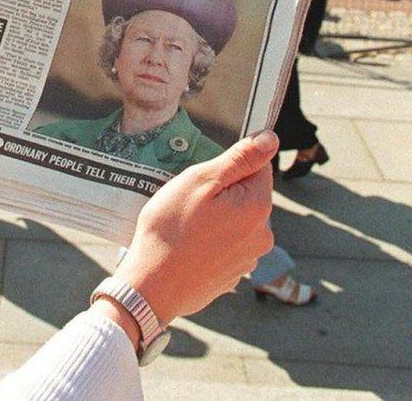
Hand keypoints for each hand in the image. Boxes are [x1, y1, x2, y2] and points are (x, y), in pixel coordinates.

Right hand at [114, 130, 277, 324]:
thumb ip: (240, 159)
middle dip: (222, 190)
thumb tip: (271, 139)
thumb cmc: (172, 228)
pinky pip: (226, 243)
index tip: (205, 174)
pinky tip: (187, 244)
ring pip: (236, 219)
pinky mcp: (233, 275)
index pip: (258, 167)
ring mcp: (248, 259)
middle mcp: (262, 235)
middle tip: (189, 198)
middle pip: (248, 194)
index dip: (230, 164)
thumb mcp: (201, 181)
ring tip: (185, 222)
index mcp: (258, 207)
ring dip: (216, 215)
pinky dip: (211, 239)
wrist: (153, 286)